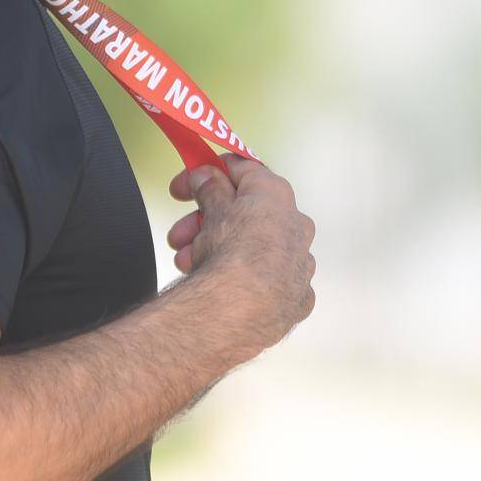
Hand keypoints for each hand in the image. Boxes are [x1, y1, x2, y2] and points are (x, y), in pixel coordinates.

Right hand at [166, 158, 316, 352]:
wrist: (241, 309)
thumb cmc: (231, 255)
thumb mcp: (211, 211)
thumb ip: (210, 188)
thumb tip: (207, 177)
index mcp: (278, 196)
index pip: (245, 171)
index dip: (211, 172)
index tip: (189, 182)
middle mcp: (296, 227)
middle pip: (247, 214)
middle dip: (207, 221)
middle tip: (180, 233)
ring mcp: (300, 265)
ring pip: (254, 249)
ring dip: (217, 251)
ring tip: (187, 263)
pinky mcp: (297, 299)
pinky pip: (268, 281)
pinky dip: (245, 280)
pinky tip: (221, 286)